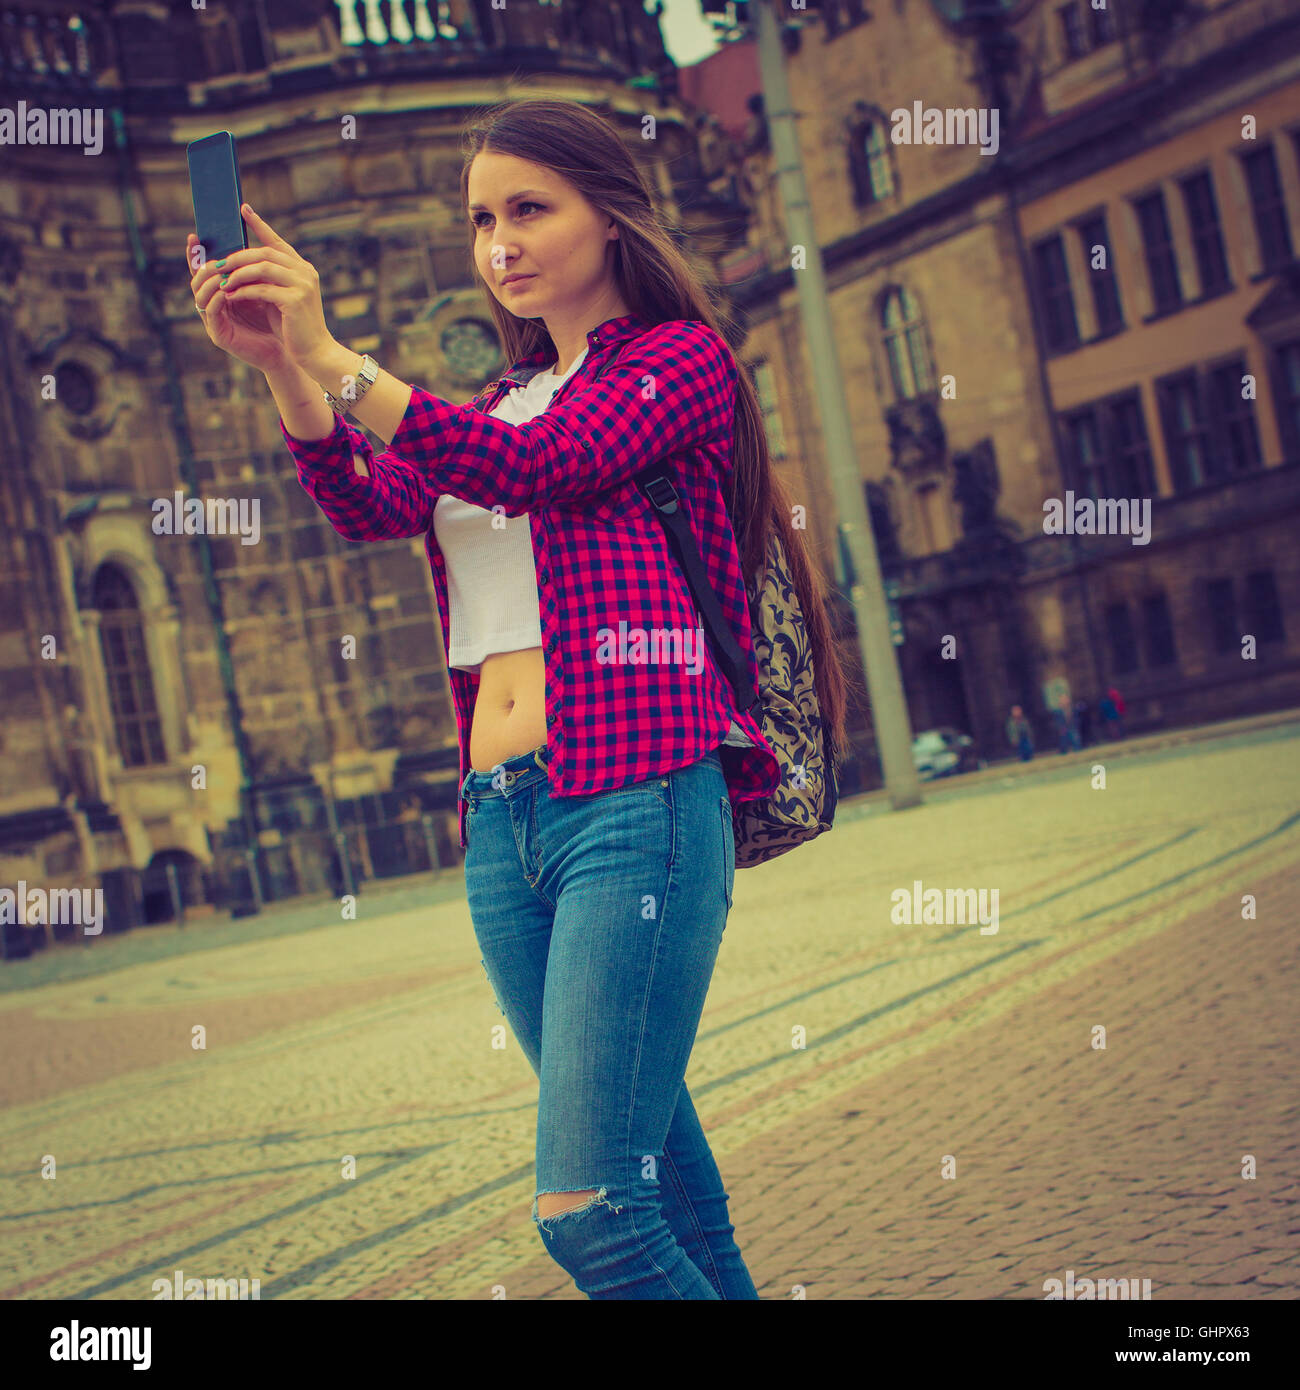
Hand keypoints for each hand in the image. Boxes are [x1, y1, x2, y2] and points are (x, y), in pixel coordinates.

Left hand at [188, 204, 337, 374]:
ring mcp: (302, 285)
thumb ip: (269, 279)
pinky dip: (243, 291)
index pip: (277, 242)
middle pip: (264, 253)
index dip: (260, 225)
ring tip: (222, 281)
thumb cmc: (295, 327)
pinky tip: (231, 296)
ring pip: (261, 268)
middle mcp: (305, 272)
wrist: (316, 352)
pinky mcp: (295, 301)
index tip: (243, 210)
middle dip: (238, 257)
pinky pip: (261, 289)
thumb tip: (243, 265)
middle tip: (218, 264)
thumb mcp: (282, 297)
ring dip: (238, 274)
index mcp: (303, 268)